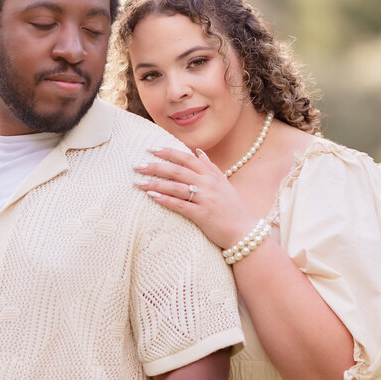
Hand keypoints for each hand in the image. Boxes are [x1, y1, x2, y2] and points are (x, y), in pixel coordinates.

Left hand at [134, 146, 253, 248]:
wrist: (244, 230)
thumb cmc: (232, 208)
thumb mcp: (223, 184)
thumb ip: (210, 167)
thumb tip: (198, 151)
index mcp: (211, 175)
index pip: (187, 158)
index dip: (168, 152)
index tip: (151, 149)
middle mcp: (208, 184)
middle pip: (177, 171)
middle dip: (155, 166)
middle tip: (137, 165)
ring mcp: (205, 199)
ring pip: (176, 187)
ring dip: (155, 183)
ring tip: (138, 182)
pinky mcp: (202, 215)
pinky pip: (180, 205)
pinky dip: (165, 199)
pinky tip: (151, 196)